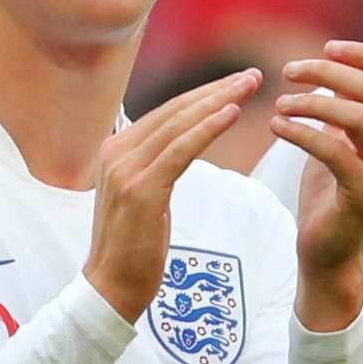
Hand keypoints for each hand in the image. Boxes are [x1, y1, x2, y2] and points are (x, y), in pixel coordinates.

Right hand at [83, 68, 259, 320]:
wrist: (111, 289)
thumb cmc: (133, 248)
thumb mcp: (142, 197)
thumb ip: (155, 167)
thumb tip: (178, 148)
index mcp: (116, 150)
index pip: (167, 113)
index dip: (203, 95)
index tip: (236, 83)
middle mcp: (116, 152)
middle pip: (175, 111)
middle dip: (216, 90)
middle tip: (251, 75)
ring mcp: (125, 170)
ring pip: (180, 124)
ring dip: (218, 101)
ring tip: (249, 86)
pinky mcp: (142, 190)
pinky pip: (181, 151)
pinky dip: (208, 129)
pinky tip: (232, 114)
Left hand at [272, 41, 362, 329]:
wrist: (326, 251)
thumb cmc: (328, 194)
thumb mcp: (335, 141)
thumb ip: (340, 109)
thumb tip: (329, 68)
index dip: (362, 54)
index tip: (326, 46)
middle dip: (326, 72)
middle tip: (288, 72)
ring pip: (356, 116)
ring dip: (311, 102)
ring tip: (279, 104)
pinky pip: (335, 150)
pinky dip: (302, 132)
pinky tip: (276, 126)